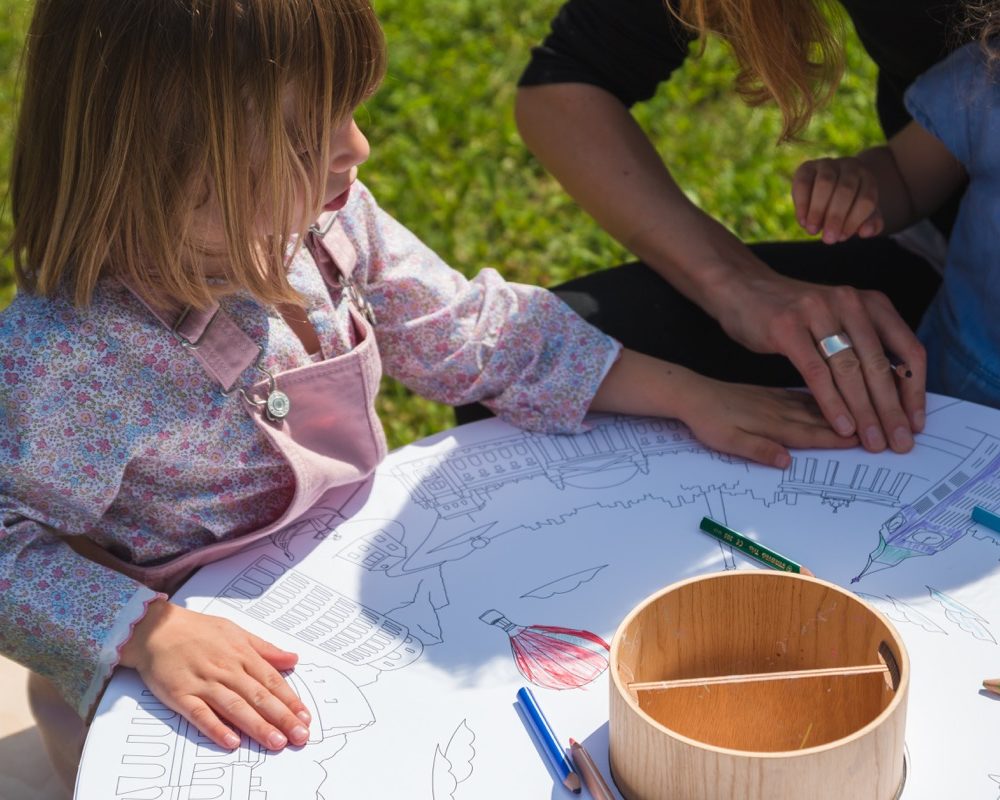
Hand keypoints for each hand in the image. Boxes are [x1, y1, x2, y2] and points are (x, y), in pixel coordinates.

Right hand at [119, 600, 311, 750]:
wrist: (155, 628)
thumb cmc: (198, 630)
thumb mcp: (236, 632)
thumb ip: (265, 649)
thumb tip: (293, 659)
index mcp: (242, 655)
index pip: (272, 681)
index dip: (290, 700)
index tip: (305, 717)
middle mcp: (226, 670)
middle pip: (259, 696)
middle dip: (282, 718)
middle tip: (300, 736)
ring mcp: (204, 683)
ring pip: (235, 707)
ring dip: (257, 726)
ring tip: (276, 742)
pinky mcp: (181, 694)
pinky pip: (200, 714)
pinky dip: (216, 728)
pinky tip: (231, 742)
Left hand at [675, 376, 857, 467]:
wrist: (690, 394)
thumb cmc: (707, 422)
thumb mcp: (727, 441)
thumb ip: (758, 449)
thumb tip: (788, 462)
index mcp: (771, 424)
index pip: (811, 433)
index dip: (838, 438)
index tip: (866, 440)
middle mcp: (779, 410)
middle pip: (821, 418)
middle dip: (851, 421)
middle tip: (880, 424)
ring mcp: (776, 400)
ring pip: (816, 405)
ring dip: (842, 407)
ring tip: (868, 407)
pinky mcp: (769, 393)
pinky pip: (802, 395)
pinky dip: (821, 397)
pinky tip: (833, 394)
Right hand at [713, 269, 924, 453]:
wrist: (740, 288)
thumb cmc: (791, 313)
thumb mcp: (839, 321)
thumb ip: (865, 346)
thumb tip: (895, 394)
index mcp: (870, 303)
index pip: (907, 350)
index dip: (915, 390)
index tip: (916, 423)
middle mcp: (849, 303)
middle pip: (880, 365)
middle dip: (892, 410)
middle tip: (899, 442)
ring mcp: (817, 312)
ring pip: (850, 370)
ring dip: (864, 411)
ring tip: (872, 441)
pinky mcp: (787, 327)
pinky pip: (816, 372)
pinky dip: (832, 402)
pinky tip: (841, 425)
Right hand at [792, 157, 883, 242]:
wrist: (830, 188)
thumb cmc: (849, 206)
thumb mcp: (863, 215)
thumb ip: (870, 224)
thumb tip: (866, 232)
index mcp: (867, 178)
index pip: (865, 199)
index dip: (854, 220)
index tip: (842, 237)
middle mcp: (850, 166)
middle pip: (845, 190)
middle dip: (836, 216)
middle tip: (828, 239)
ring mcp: (827, 164)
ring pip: (825, 183)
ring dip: (818, 210)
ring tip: (812, 230)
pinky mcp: (806, 167)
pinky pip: (803, 183)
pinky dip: (802, 204)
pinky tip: (802, 220)